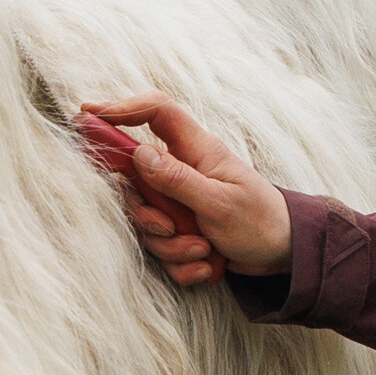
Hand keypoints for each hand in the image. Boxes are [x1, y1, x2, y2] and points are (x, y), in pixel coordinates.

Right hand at [77, 99, 294, 287]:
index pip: (156, 112)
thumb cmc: (262, 221)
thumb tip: (139, 154)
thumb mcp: (220, 203)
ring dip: (172, 246)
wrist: (286, 256)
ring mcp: (180, 201)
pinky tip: (209, 266)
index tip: (90, 115)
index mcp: (197, 151)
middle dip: (147, 214)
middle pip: (135, 180)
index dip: (122, 108)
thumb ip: (178, 179)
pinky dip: (182, 264)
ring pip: (147, 220)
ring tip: (204, 251)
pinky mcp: (181, 230)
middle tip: (171, 229)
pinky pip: (162, 248)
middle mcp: (183, 172)